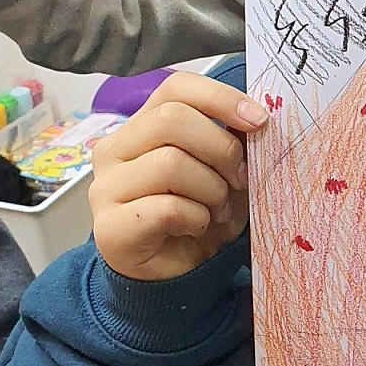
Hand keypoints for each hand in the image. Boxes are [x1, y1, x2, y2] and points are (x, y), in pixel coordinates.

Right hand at [90, 74, 268, 280]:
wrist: (175, 277)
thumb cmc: (199, 216)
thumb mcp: (223, 171)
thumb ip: (230, 139)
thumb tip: (254, 117)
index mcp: (141, 126)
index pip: (176, 87)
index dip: (221, 98)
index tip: (259, 121)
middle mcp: (114, 150)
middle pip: (172, 120)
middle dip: (221, 149)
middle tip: (240, 181)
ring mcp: (105, 188)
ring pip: (170, 163)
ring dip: (212, 190)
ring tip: (218, 210)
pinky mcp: (110, 228)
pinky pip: (167, 208)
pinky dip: (197, 218)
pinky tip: (197, 228)